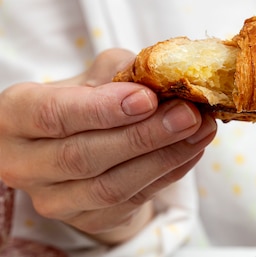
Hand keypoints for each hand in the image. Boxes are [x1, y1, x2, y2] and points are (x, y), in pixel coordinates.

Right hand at [0, 49, 216, 244]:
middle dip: (143, 135)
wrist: (84, 143)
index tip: (147, 98)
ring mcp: (54, 199)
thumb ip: (122, 71)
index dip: (101, 109)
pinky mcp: (88, 219)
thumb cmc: (86, 99)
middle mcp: (24, 163)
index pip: (52, 115)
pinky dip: (170, 172)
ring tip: (201, 129)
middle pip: (84, 156)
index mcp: (16, 116)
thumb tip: (162, 74)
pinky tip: (193, 148)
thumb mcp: (96, 75)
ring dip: (164, 156)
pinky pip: (134, 199)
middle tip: (187, 114)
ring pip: (111, 186)